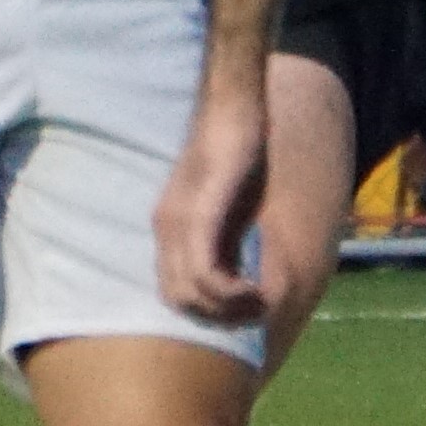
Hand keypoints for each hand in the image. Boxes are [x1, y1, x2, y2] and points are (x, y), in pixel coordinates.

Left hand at [155, 82, 271, 328]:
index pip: (175, 291)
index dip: (207, 311)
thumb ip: (226, 235)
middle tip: (255, 314)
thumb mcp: (228, 203)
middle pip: (178, 301)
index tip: (241, 312)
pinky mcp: (199, 215)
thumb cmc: (235, 148)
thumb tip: (239, 269)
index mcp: (170, 230)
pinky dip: (228, 292)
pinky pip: (204, 272)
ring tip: (259, 304)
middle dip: (217, 318)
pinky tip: (255, 289)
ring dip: (226, 310)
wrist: (231, 107)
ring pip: (188, 295)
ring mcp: (179, 224)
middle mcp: (166, 231)